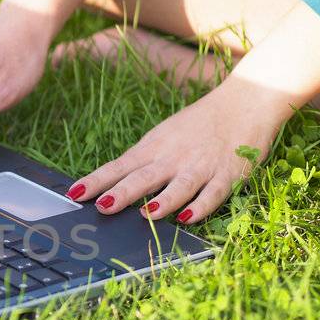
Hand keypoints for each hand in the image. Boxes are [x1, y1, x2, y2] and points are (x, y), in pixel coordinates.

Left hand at [69, 74, 290, 223]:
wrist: (245, 101)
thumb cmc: (198, 123)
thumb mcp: (164, 136)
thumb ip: (143, 161)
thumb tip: (111, 185)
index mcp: (154, 148)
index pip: (119, 167)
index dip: (96, 181)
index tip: (74, 194)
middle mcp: (173, 158)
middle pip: (143, 177)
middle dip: (121, 193)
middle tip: (101, 207)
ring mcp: (200, 167)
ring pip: (178, 187)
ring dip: (162, 201)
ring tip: (145, 213)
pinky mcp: (227, 176)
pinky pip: (212, 195)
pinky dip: (200, 207)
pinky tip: (188, 219)